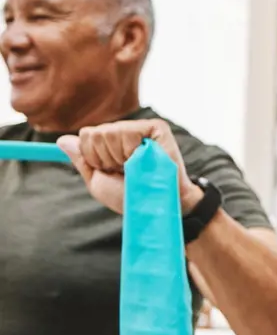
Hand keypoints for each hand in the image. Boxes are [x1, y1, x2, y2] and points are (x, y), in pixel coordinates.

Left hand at [56, 119, 203, 213]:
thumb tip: (62, 140)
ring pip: (108, 131)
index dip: (93, 157)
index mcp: (114, 143)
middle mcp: (127, 132)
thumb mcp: (99, 181)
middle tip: (125, 171)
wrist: (155, 206)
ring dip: (118, 156)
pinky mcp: (156, 128)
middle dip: (103, 158)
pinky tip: (144, 160)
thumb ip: (82, 160)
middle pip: (94, 133)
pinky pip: (126, 131)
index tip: (110, 171)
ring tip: (137, 167)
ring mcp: (142, 129)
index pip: (87, 135)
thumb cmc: (130, 197)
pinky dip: (130, 151)